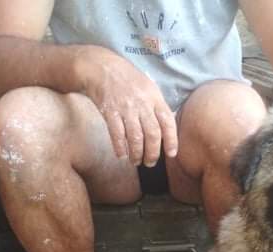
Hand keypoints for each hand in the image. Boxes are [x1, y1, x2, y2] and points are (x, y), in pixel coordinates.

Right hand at [78, 46, 177, 165]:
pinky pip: (117, 134)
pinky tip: (121, 155)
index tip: (171, 154)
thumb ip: (157, 106)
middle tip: (150, 163)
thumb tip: (166, 128)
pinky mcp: (109, 111)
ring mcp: (126, 107)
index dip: (172, 140)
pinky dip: (120, 148)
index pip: (168, 122)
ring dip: (137, 154)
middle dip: (153, 153)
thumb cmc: (127, 79)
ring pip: (136, 137)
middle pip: (153, 134)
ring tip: (136, 161)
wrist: (101, 66)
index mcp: (154, 97)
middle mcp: (142, 103)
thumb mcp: (148, 87)